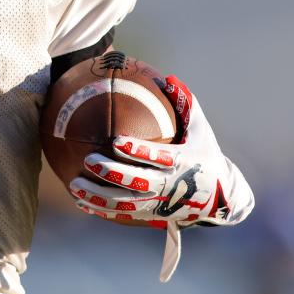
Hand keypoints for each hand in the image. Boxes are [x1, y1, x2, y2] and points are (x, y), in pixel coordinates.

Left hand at [69, 75, 253, 280]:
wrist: (219, 198)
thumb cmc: (205, 153)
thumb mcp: (202, 129)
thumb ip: (186, 103)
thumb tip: (168, 78)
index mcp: (182, 162)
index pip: (157, 156)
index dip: (138, 151)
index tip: (116, 141)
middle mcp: (170, 185)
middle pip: (137, 182)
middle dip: (112, 173)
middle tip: (89, 160)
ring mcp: (160, 203)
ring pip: (125, 203)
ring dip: (99, 195)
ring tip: (74, 184)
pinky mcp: (151, 215)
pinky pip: (123, 214)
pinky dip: (101, 209)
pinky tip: (80, 201)